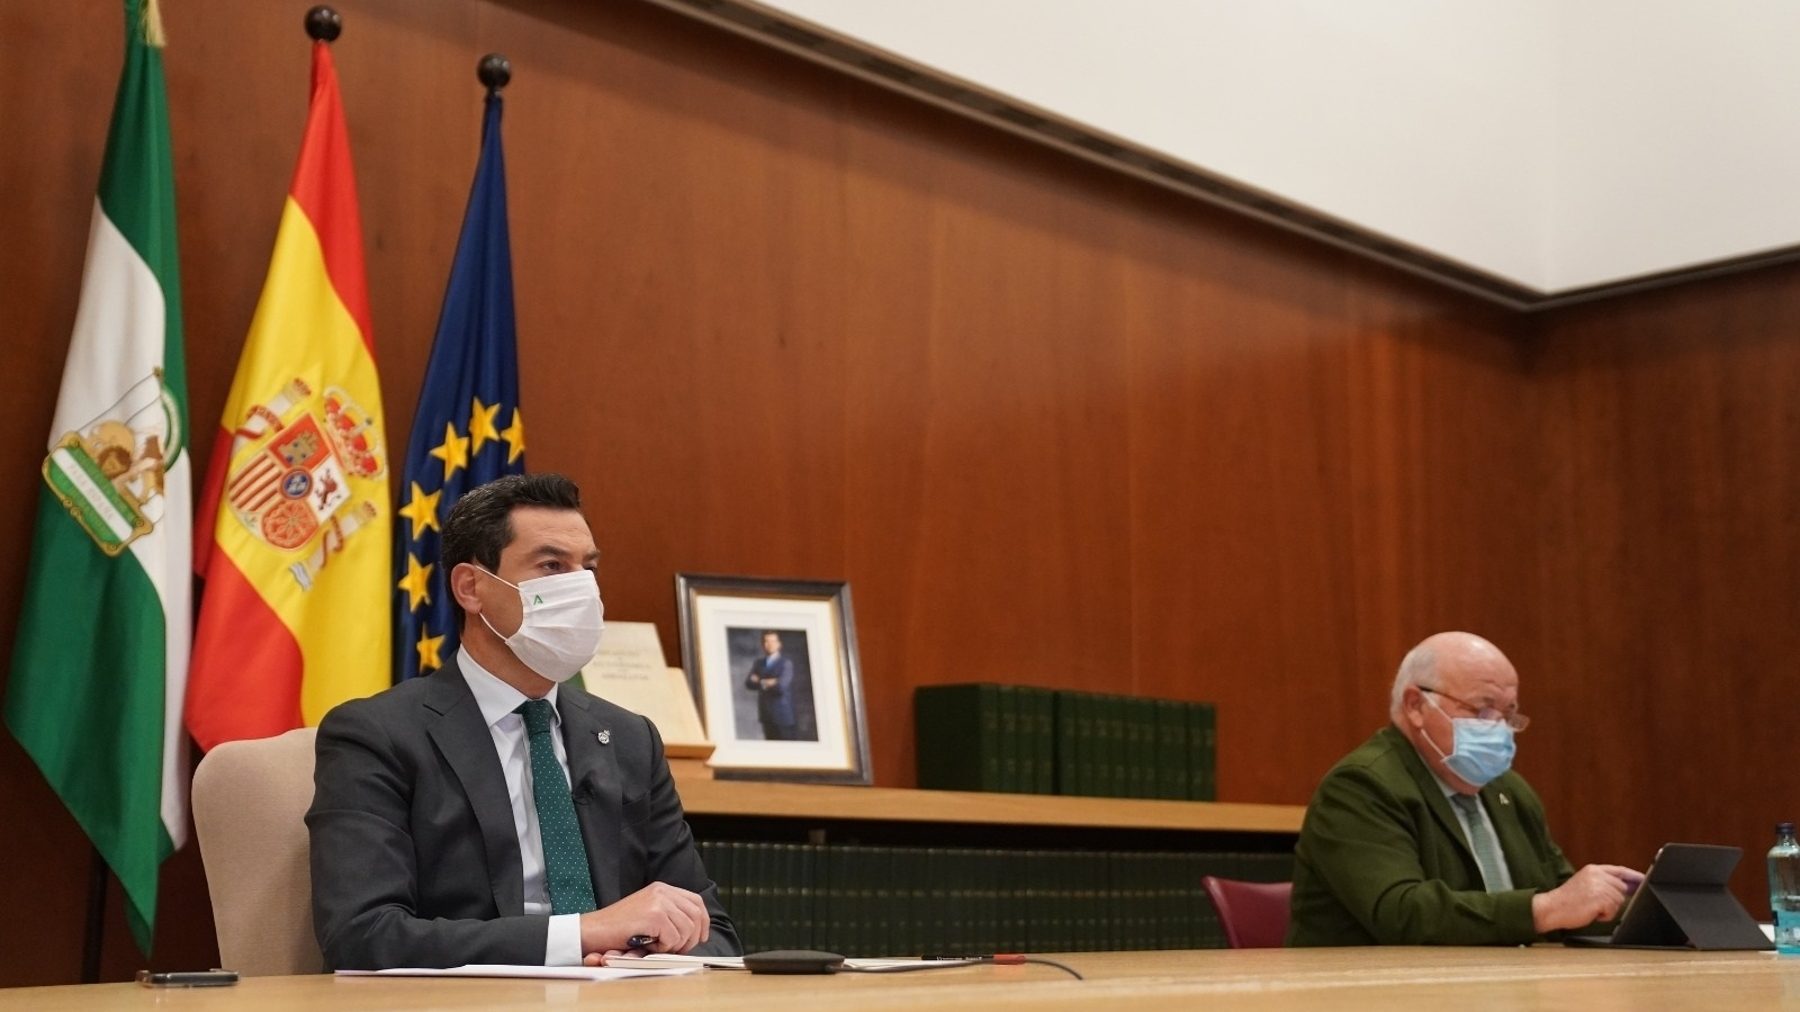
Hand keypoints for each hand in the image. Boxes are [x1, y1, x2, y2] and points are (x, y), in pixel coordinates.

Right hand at [579, 882, 709, 955]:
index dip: (703, 921)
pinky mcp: (655, 915)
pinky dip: (663, 948)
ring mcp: (659, 901)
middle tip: (676, 950)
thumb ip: (669, 914)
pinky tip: (647, 945)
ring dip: (674, 945)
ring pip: (687, 930)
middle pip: (696, 916)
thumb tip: (696, 930)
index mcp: (663, 888)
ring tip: (655, 946)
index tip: (701, 937)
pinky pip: (673, 938)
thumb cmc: (618, 928)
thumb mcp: (647, 913)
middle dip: (691, 938)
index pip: (696, 902)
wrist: (593, 930)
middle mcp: (663, 891)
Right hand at [1532, 864, 1644, 931]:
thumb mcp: (1584, 883)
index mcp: (1593, 869)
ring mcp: (1599, 887)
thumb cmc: (1566, 900)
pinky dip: (1604, 916)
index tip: (1644, 880)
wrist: (1551, 907)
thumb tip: (1624, 888)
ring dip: (1608, 909)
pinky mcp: (1600, 899)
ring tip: (1591, 908)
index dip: (1634, 876)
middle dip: (1614, 899)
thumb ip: (1602, 882)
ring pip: (1618, 901)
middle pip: (1622, 889)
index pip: (1620, 871)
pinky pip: (1613, 911)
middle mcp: (1598, 875)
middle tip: (1596, 904)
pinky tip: (1591, 913)